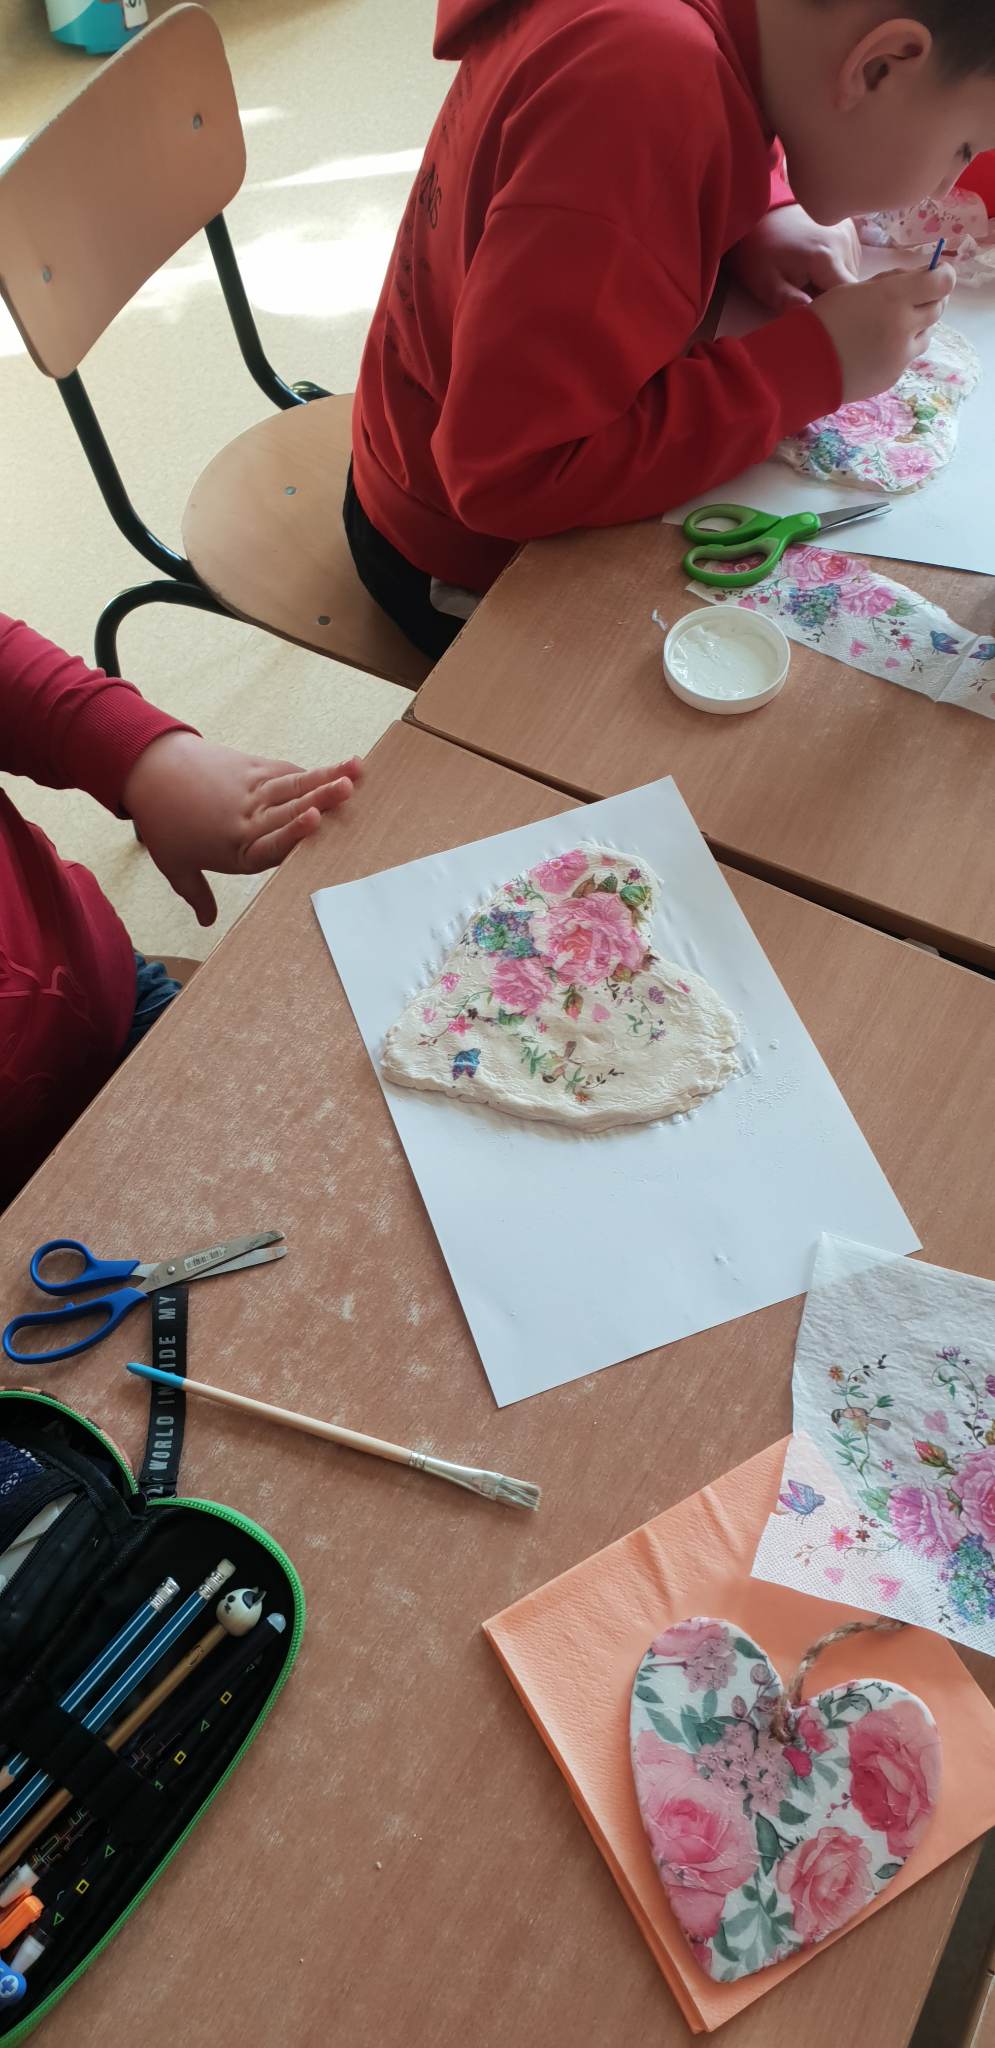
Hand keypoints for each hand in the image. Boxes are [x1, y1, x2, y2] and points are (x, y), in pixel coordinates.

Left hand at [122, 731, 360, 924]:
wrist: (149, 770)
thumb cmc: (163, 822)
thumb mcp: (175, 866)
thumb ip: (197, 895)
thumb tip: (208, 924)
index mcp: (234, 847)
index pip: (271, 842)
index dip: (294, 832)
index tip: (316, 821)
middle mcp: (248, 818)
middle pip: (290, 808)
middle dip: (322, 798)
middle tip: (349, 789)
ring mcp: (251, 789)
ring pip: (294, 784)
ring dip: (326, 777)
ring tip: (354, 772)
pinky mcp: (252, 767)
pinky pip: (285, 771)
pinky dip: (309, 772)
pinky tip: (335, 769)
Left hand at [727, 206, 860, 310]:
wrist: (761, 212)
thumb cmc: (760, 252)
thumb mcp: (765, 282)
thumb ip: (788, 301)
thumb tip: (810, 312)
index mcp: (825, 258)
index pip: (849, 297)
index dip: (839, 312)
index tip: (823, 316)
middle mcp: (844, 242)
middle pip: (851, 287)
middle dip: (833, 298)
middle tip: (807, 295)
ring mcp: (849, 232)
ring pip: (851, 273)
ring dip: (835, 282)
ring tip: (811, 278)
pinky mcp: (849, 226)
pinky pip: (851, 258)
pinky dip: (838, 267)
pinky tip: (819, 264)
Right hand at [811, 260, 955, 402]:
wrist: (802, 366)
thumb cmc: (823, 319)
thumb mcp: (855, 289)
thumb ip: (891, 283)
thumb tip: (918, 278)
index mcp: (894, 297)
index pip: (942, 282)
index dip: (943, 275)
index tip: (936, 274)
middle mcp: (904, 326)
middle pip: (937, 308)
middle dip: (929, 300)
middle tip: (911, 298)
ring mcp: (901, 356)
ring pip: (925, 335)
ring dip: (915, 327)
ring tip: (889, 326)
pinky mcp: (893, 376)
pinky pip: (906, 358)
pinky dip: (898, 350)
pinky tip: (874, 349)